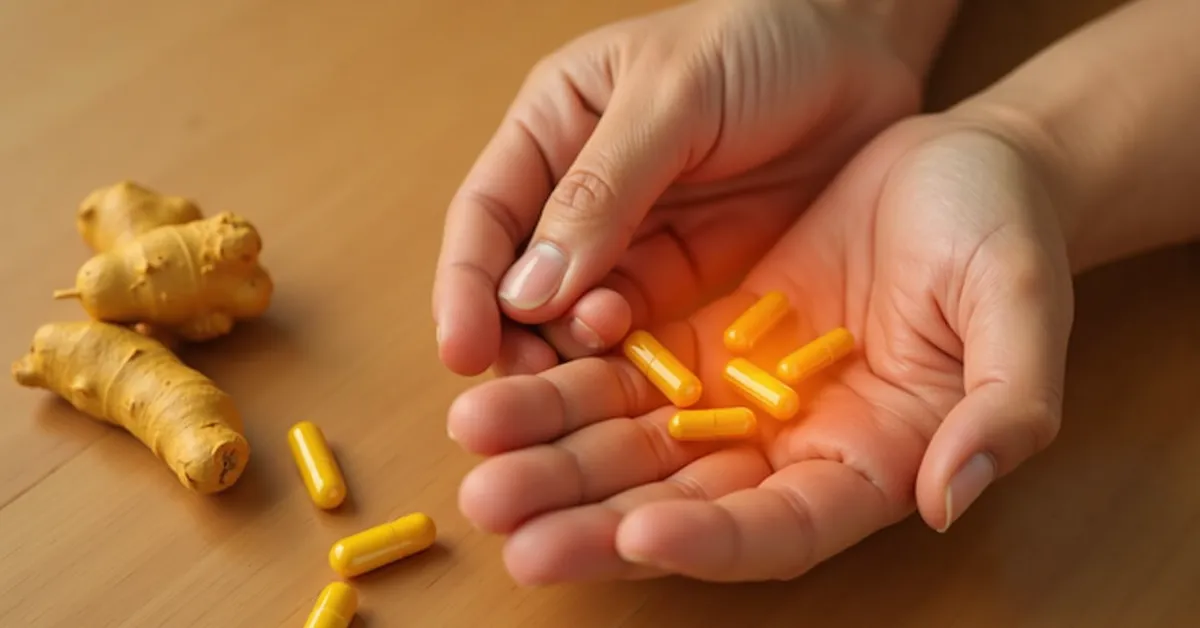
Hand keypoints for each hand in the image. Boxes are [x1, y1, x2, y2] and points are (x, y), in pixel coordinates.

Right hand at [433, 0, 956, 375]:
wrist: (863, 50)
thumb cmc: (758, 39)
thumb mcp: (672, 97)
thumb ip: (601, 189)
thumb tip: (527, 292)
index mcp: (551, 129)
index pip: (486, 217)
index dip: (466, 287)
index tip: (462, 352)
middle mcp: (578, 193)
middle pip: (522, 284)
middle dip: (516, 340)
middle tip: (528, 392)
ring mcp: (634, 241)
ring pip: (577, 319)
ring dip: (575, 359)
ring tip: (599, 370)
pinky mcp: (688, 277)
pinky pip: (645, 332)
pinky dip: (635, 363)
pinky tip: (647, 382)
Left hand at [445, 109, 1074, 583]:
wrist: (958, 166)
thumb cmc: (1000, 234)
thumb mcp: (1018, 307)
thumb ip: (1004, 408)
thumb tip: (946, 498)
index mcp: (866, 463)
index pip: (782, 528)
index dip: (714, 541)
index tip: (641, 531)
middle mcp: (787, 448)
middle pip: (679, 505)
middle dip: (589, 516)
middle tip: (504, 519)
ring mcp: (733, 398)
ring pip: (629, 445)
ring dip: (551, 451)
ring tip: (476, 448)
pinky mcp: (694, 342)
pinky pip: (617, 375)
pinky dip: (561, 383)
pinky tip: (500, 388)